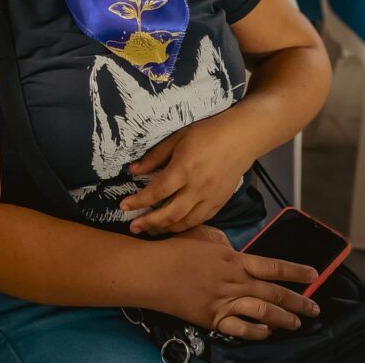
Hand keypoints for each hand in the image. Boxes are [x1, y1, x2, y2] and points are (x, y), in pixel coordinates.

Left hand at [120, 115, 250, 233]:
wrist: (241, 138)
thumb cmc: (206, 133)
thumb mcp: (176, 138)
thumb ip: (154, 157)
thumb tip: (133, 171)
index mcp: (184, 170)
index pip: (157, 192)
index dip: (138, 202)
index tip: (123, 207)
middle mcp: (197, 188)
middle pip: (170, 213)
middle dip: (149, 222)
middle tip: (133, 227)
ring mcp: (210, 198)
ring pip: (186, 221)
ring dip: (165, 228)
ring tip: (149, 230)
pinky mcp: (220, 202)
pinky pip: (200, 220)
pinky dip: (185, 226)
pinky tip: (173, 225)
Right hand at [164, 226, 319, 339]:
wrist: (152, 271)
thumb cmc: (173, 249)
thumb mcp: (201, 235)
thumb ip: (223, 243)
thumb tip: (234, 250)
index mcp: (233, 259)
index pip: (272, 266)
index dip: (295, 272)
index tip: (314, 275)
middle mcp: (234, 282)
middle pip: (274, 294)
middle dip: (299, 302)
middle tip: (314, 308)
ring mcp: (224, 302)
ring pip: (264, 313)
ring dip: (284, 319)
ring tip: (297, 323)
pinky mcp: (212, 318)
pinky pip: (241, 329)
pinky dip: (257, 332)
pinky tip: (266, 332)